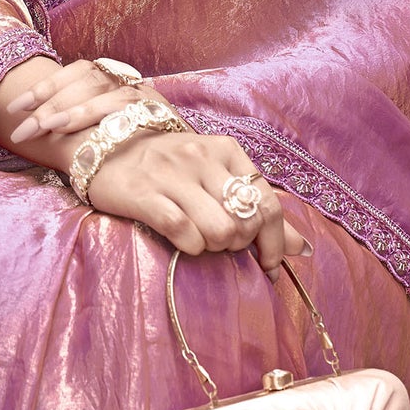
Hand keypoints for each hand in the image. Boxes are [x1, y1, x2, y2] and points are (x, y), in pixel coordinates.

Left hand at [3, 57, 162, 143]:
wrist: (191, 168)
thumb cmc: (143, 155)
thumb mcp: (110, 133)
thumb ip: (85, 126)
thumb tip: (39, 128)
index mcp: (117, 80)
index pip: (78, 70)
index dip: (46, 85)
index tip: (15, 107)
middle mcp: (133, 83)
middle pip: (87, 80)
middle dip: (48, 102)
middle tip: (21, 129)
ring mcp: (148, 97)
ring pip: (105, 91)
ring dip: (70, 109)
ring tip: (44, 128)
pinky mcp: (162, 115)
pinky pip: (125, 108)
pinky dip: (95, 114)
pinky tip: (72, 128)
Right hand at [83, 125, 309, 280]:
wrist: (106, 145)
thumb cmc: (169, 165)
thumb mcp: (216, 174)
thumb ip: (258, 207)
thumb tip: (303, 248)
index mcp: (226, 150)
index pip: (267, 202)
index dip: (274, 242)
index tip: (267, 263)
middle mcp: (202, 157)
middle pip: (244, 221)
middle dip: (240, 244)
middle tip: (222, 245)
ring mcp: (172, 175)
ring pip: (219, 230)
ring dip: (214, 247)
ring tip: (202, 241)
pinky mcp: (144, 194)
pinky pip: (183, 232)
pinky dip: (190, 246)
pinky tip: (184, 242)